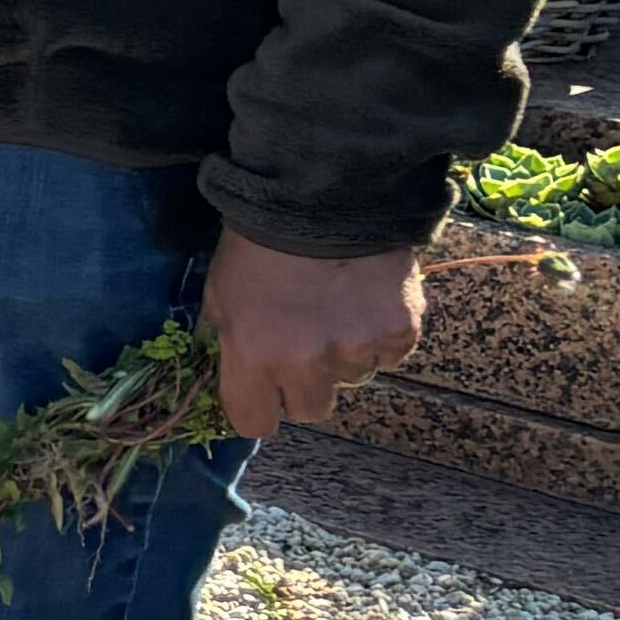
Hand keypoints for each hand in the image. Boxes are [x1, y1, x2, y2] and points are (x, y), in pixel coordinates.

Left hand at [202, 226, 423, 434]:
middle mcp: (305, 361)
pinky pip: (387, 356)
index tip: (261, 393)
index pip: (254, 422)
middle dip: (303, 385)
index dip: (258, 407)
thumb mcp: (221, 297)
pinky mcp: (399, 332)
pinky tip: (363, 301)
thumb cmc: (258, 246)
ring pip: (350, 379)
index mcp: (253, 354)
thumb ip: (231, 347)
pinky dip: (378, 337)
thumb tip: (238, 383)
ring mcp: (356, 348)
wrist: (322, 197)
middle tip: (302, 345)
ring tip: (334, 310)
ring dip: (342, 356)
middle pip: (308, 409)